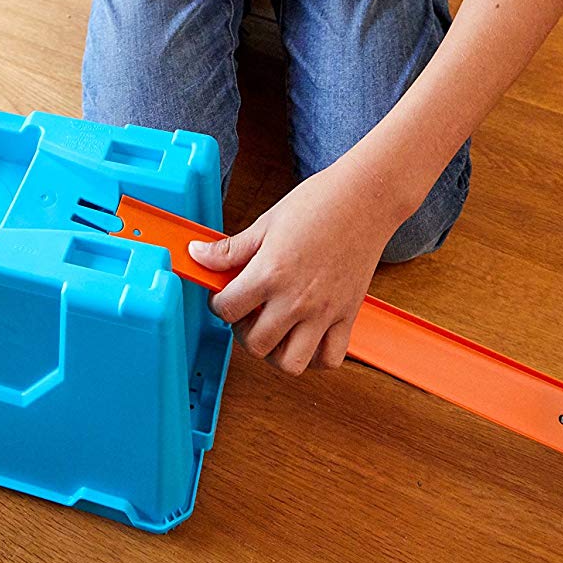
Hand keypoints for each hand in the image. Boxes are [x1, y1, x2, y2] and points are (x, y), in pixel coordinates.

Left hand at [188, 157, 400, 373]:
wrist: (365, 199)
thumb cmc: (318, 203)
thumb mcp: (266, 223)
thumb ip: (231, 248)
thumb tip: (197, 256)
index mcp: (270, 273)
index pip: (227, 309)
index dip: (217, 304)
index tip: (223, 296)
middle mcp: (296, 299)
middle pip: (255, 344)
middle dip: (242, 331)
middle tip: (246, 312)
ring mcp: (324, 312)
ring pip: (291, 363)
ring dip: (276, 352)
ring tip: (274, 328)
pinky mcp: (348, 316)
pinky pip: (330, 359)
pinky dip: (316, 357)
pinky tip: (306, 334)